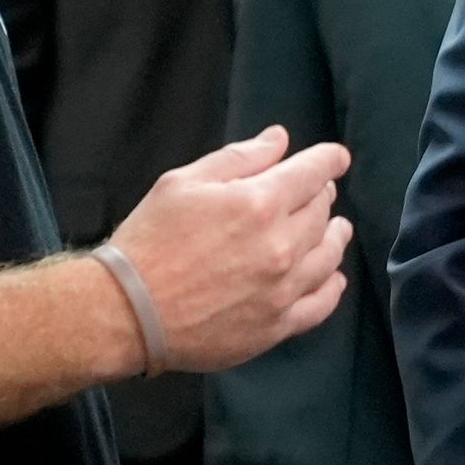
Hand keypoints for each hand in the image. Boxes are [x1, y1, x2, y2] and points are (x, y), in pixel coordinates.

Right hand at [105, 127, 352, 373]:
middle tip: (317, 193)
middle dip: (322, 196)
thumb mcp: (182, 183)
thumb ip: (238, 158)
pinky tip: (333, 277)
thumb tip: (279, 139)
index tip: (337, 158)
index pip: (313, 173)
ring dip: (334, 236)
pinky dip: (333, 286)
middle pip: (321, 212)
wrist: (127, 312)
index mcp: (259, 203)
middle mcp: (281, 245)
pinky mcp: (277, 324)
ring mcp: (283, 288)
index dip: (329, 160)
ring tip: (336, 229)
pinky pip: (321, 304)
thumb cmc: (149, 240)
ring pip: (328, 256)